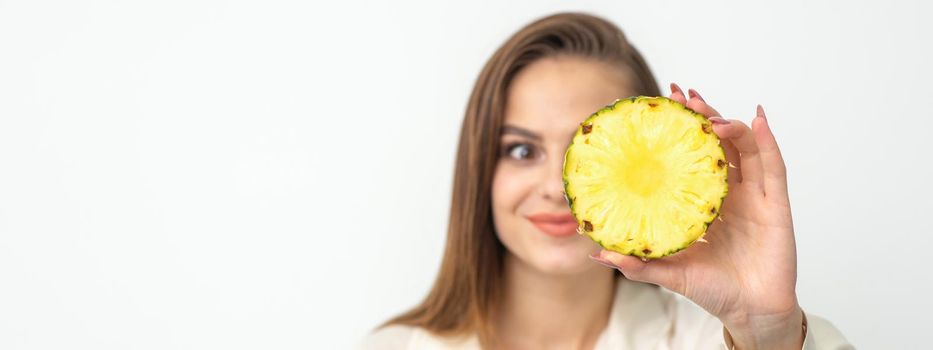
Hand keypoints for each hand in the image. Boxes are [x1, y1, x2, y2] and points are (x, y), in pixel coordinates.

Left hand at [592, 84, 803, 348]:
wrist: (750, 312)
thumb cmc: (712, 289)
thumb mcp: (669, 272)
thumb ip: (636, 264)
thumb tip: (597, 254)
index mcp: (704, 203)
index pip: (691, 157)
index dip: (680, 132)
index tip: (662, 107)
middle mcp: (729, 193)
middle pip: (719, 145)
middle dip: (703, 117)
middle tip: (684, 97)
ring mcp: (754, 196)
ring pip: (744, 148)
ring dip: (729, 125)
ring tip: (709, 114)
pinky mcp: (776, 204)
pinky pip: (773, 167)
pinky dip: (766, 141)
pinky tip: (756, 120)